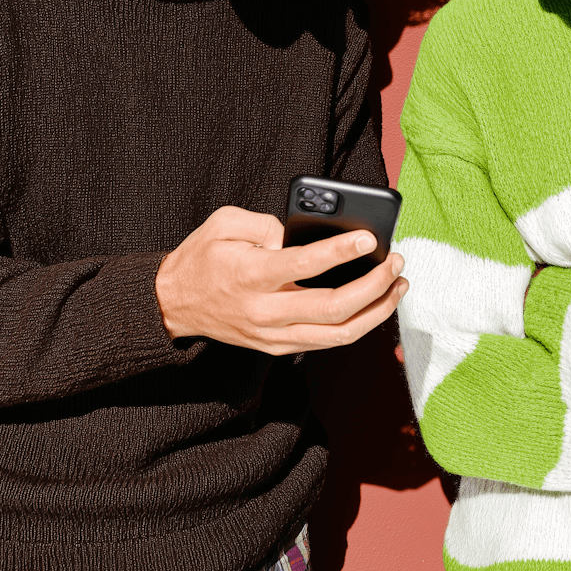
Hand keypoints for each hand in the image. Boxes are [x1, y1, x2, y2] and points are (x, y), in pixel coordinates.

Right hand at [155, 206, 406, 354]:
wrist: (172, 304)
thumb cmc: (201, 257)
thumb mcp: (224, 223)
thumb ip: (266, 224)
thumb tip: (304, 233)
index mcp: (250, 275)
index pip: (304, 266)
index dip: (341, 252)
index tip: (369, 240)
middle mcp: (265, 311)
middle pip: (333, 309)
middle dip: (374, 286)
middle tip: (396, 262)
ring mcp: (272, 336)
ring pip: (337, 335)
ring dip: (376, 312)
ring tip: (397, 286)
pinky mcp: (277, 347)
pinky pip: (326, 342)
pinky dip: (357, 325)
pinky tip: (374, 304)